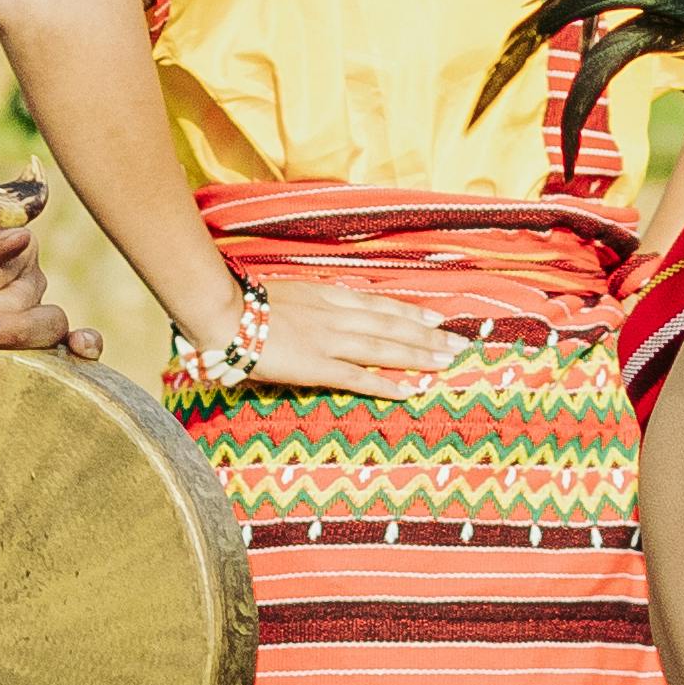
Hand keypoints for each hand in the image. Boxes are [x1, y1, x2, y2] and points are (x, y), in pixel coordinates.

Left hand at [0, 212, 86, 359]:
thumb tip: (23, 238)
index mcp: (11, 247)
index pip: (7, 266)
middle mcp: (25, 281)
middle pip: (19, 303)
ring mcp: (23, 318)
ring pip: (27, 328)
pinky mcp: (11, 353)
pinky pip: (56, 352)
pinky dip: (81, 348)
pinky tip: (83, 349)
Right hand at [243, 272, 456, 397]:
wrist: (224, 313)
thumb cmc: (243, 304)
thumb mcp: (285, 293)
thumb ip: (310, 302)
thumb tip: (321, 308)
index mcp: (327, 297)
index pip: (378, 305)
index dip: (410, 312)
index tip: (436, 316)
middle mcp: (336, 317)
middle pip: (392, 326)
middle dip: (428, 335)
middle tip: (459, 343)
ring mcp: (329, 341)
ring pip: (385, 348)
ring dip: (419, 355)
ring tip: (448, 363)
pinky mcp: (317, 366)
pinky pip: (358, 377)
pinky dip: (386, 384)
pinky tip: (409, 391)